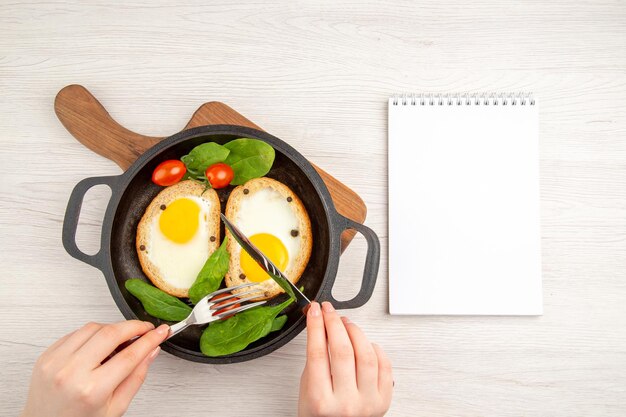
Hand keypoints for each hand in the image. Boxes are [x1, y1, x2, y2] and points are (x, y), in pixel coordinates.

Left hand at [21, 321, 168, 416]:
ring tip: (122, 339)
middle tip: (146, 328)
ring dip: (113, 328)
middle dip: (134, 326)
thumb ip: (136, 377)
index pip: (130, 355)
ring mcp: (56, 362)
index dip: (150, 340)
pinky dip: (93, 333)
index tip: (161, 332)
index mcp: (92, 390)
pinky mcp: (47, 355)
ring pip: (93, 327)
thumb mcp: (116, 407)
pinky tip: (99, 343)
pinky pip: (76, 332)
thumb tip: (151, 351)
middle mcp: (71, 373)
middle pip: (111, 333)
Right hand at [299, 302, 392, 416]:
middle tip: (329, 311)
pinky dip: (374, 349)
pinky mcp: (383, 400)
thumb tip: (321, 327)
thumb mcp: (307, 391)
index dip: (316, 325)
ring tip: (346, 323)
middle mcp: (346, 403)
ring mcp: (368, 402)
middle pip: (342, 350)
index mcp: (321, 400)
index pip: (318, 352)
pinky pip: (384, 365)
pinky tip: (365, 343)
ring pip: (366, 354)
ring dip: (355, 332)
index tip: (314, 311)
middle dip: (334, 322)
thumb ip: (315, 362)